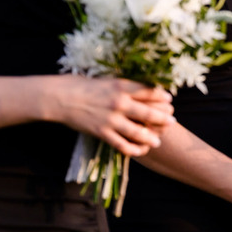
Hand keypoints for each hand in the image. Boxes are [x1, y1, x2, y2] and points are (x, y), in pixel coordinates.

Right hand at [56, 76, 174, 156]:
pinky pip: (122, 145)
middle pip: (149, 112)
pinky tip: (139, 151)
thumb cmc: (82, 85)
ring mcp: (111, 119)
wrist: (60, 97)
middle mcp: (119, 102)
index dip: (163, 96)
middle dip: (163, 118)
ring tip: (158, 140)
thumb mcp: (106, 80)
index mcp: (121, 86)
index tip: (169, 100)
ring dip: (151, 137)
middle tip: (172, 121)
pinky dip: (133, 149)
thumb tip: (142, 89)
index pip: (149, 91)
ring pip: (138, 132)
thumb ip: (124, 85)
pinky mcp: (102, 132)